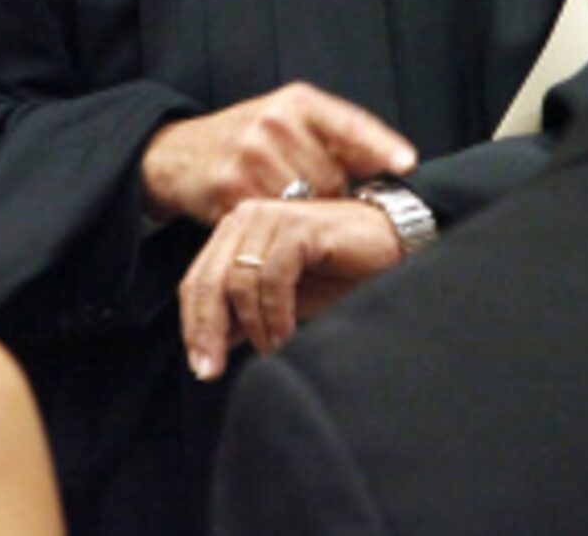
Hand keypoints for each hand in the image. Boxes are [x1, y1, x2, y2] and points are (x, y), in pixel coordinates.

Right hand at [140, 82, 414, 226]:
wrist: (179, 154)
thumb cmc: (249, 139)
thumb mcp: (289, 119)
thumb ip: (336, 137)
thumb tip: (397, 165)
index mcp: (297, 101)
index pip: (348, 123)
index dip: (381, 145)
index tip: (408, 164)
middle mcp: (274, 122)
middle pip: (332, 177)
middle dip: (333, 194)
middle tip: (315, 198)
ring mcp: (250, 156)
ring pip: (306, 203)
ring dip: (306, 215)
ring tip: (289, 207)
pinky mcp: (231, 190)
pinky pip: (275, 221)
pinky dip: (279, 228)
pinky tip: (270, 221)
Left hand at [178, 196, 404, 379]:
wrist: (393, 247)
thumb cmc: (339, 273)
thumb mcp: (282, 300)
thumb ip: (244, 314)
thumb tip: (209, 347)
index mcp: (236, 232)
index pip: (196, 282)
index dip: (194, 327)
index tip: (202, 369)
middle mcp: (247, 218)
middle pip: (208, 282)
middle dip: (207, 332)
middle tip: (212, 370)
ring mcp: (271, 218)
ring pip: (238, 283)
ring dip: (254, 327)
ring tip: (274, 350)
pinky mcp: (298, 227)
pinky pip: (272, 279)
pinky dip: (275, 315)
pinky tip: (287, 336)